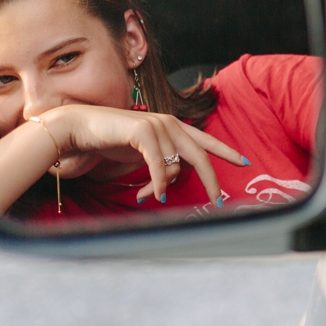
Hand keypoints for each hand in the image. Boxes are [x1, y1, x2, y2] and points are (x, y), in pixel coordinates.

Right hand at [43, 104, 246, 204]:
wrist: (81, 129)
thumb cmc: (112, 142)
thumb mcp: (145, 154)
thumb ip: (164, 162)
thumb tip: (174, 181)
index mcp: (173, 127)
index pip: (206, 140)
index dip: (226, 151)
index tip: (244, 162)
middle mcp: (170, 123)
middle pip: (200, 156)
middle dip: (211, 180)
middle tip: (217, 202)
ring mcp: (158, 126)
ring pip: (175, 166)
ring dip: (162, 186)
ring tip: (146, 195)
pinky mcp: (144, 132)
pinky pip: (159, 165)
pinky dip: (157, 183)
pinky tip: (154, 195)